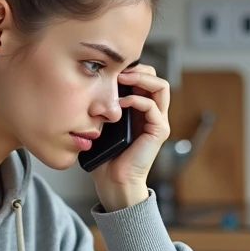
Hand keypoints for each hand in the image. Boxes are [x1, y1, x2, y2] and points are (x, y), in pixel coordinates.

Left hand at [89, 64, 170, 211]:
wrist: (113, 181)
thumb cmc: (106, 156)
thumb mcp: (102, 124)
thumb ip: (103, 106)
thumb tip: (89, 85)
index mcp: (141, 110)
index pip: (145, 78)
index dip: (131, 69)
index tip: (111, 68)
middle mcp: (153, 113)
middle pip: (156, 78)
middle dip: (139, 69)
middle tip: (119, 71)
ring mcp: (158, 122)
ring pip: (161, 86)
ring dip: (141, 78)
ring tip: (123, 78)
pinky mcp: (159, 131)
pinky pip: (152, 106)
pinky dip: (137, 99)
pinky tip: (121, 102)